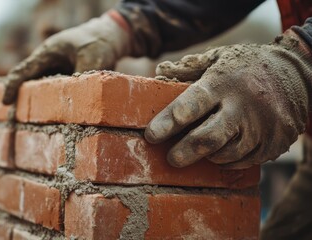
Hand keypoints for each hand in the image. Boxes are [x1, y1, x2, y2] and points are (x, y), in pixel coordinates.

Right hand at [1, 12, 130, 104]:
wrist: (109, 36)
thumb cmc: (98, 43)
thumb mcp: (93, 59)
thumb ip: (83, 77)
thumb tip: (76, 99)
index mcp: (48, 53)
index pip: (24, 70)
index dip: (12, 86)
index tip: (5, 101)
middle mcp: (47, 61)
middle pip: (26, 79)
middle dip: (16, 93)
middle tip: (8, 111)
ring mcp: (55, 69)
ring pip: (38, 85)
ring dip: (30, 98)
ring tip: (18, 112)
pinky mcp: (64, 76)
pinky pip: (51, 89)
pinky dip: (45, 98)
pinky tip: (42, 110)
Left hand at [145, 30, 311, 168]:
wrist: (298, 72)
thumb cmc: (247, 66)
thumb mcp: (219, 56)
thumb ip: (189, 68)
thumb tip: (158, 74)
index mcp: (224, 83)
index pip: (191, 105)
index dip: (168, 122)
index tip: (151, 135)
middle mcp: (243, 107)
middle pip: (208, 138)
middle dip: (184, 152)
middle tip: (171, 158)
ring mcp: (262, 128)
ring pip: (225, 154)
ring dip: (207, 155)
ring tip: (199, 148)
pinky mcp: (274, 143)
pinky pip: (243, 161)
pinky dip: (227, 159)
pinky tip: (221, 150)